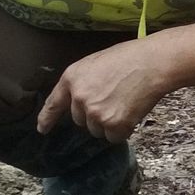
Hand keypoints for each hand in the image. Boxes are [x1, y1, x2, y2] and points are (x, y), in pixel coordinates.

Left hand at [35, 40, 172, 143]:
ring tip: (127, 103)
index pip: (54, 104)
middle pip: (81, 120)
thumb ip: (85, 82)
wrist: (153, 63)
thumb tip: (85, 102)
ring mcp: (94, 112)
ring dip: (111, 123)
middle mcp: (79, 98)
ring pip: (98, 130)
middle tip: (116, 99)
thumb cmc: (131, 57)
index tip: (42, 129)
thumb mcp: (97, 63)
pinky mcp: (112, 124)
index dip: (47, 119)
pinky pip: (114, 136)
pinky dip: (124, 129)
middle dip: (96, 115)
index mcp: (72, 78)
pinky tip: (133, 111)